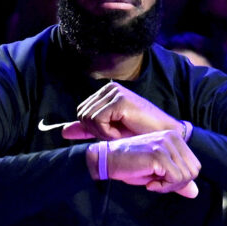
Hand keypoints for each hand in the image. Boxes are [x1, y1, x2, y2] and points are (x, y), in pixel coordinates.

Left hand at [62, 81, 187, 142]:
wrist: (163, 137)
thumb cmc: (138, 135)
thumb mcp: (108, 132)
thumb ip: (86, 129)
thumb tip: (64, 132)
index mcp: (105, 93)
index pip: (82, 113)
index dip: (92, 129)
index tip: (111, 134)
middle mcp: (109, 88)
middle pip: (81, 115)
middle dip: (96, 131)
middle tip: (117, 135)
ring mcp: (115, 92)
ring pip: (87, 118)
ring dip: (103, 133)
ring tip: (121, 133)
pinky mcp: (119, 100)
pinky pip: (97, 120)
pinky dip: (107, 133)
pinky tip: (122, 132)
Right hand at [89, 129, 201, 197]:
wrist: (107, 160)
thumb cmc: (130, 166)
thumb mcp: (157, 173)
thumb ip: (176, 180)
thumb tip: (195, 192)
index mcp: (175, 138)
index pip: (194, 165)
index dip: (180, 179)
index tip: (161, 180)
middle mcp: (173, 137)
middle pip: (193, 171)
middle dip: (177, 184)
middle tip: (157, 183)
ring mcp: (166, 145)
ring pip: (186, 176)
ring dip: (169, 186)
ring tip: (152, 182)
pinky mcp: (158, 155)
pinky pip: (174, 179)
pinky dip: (163, 188)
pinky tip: (148, 184)